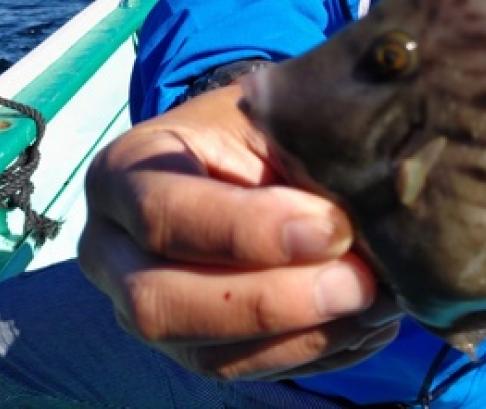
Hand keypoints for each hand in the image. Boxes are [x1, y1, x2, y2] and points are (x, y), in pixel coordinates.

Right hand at [77, 84, 400, 380]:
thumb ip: (301, 152)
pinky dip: (311, 352)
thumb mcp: (275, 114)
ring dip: (302, 336)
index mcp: (124, 173)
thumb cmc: (262, 125)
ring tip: (375, 303)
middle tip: (361, 282)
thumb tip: (361, 212)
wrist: (251, 152)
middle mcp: (111, 251)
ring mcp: (143, 309)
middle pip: (161, 302)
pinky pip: (242, 371)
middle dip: (272, 301)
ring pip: (205, 353)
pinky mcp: (189, 346)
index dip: (249, 231)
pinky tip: (363, 324)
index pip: (164, 215)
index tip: (333, 228)